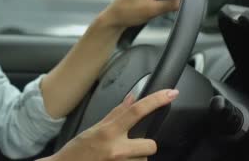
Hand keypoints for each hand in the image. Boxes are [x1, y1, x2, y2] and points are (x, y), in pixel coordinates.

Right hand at [46, 89, 178, 160]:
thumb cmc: (77, 151)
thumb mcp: (94, 129)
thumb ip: (115, 114)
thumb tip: (131, 99)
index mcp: (108, 132)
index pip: (137, 111)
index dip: (156, 100)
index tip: (171, 93)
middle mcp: (117, 149)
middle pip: (150, 145)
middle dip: (144, 145)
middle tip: (131, 145)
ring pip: (144, 160)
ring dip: (135, 158)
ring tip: (117, 158)